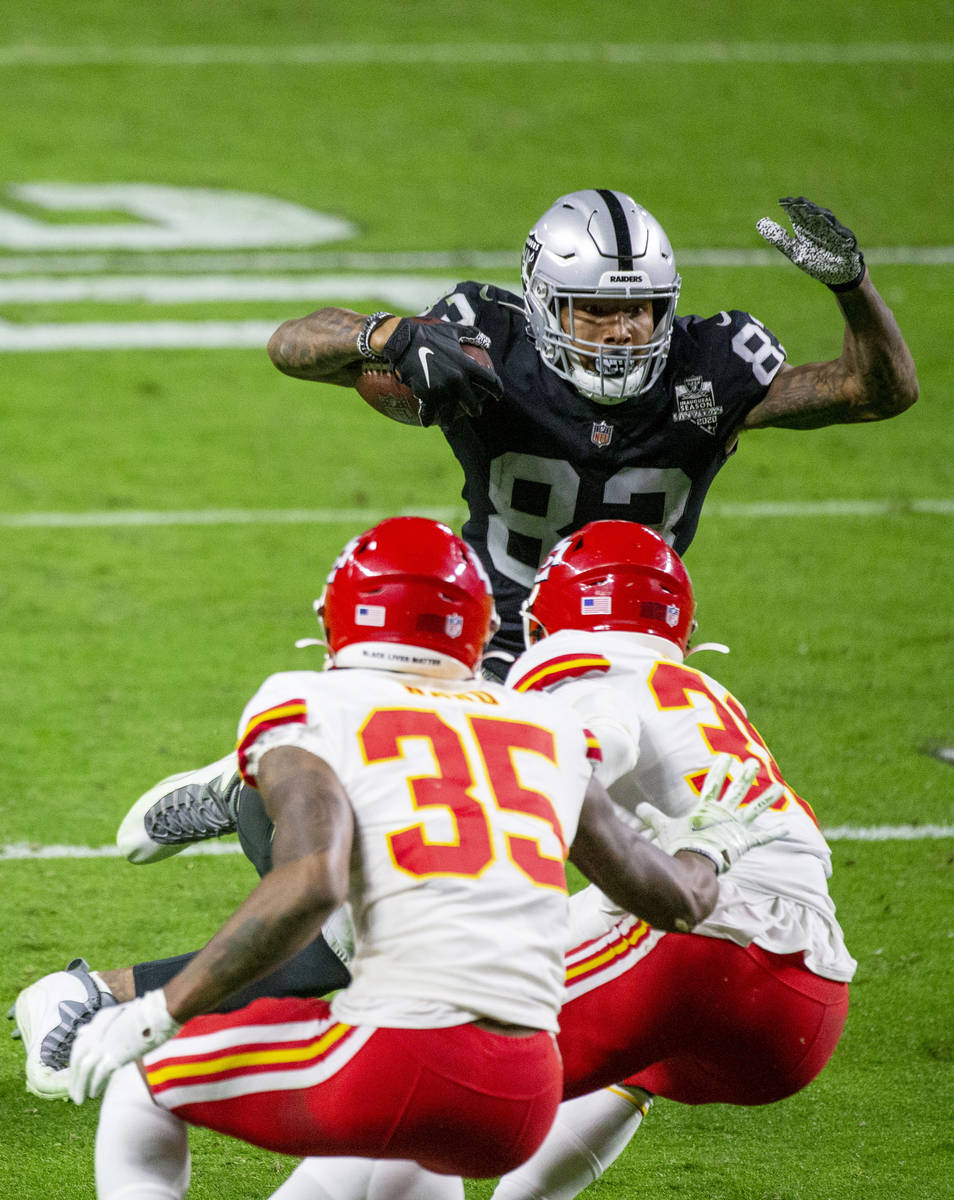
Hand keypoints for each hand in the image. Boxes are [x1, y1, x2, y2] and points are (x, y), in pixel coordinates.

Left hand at [69, 990, 180, 1103]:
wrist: (160, 1012)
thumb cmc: (147, 1012)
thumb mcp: (121, 1015)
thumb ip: (101, 1025)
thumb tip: (81, 1032)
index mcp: (100, 1019)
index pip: (80, 1043)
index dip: (75, 1061)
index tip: (75, 1074)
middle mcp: (98, 1031)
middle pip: (78, 1057)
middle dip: (74, 1078)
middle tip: (73, 1092)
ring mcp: (106, 1043)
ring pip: (84, 1068)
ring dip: (80, 1085)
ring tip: (80, 1099)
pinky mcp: (115, 1054)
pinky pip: (99, 1074)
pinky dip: (94, 1084)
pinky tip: (94, 1093)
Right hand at [381, 320, 502, 424]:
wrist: (403, 341)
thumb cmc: (428, 334)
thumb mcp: (452, 330)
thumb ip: (471, 335)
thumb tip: (487, 342)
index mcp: (466, 365)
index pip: (490, 381)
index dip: (497, 390)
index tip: (498, 396)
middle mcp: (457, 379)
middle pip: (473, 403)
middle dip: (475, 410)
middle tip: (474, 411)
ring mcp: (442, 389)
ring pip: (451, 413)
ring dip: (450, 420)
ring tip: (449, 424)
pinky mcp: (426, 395)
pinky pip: (430, 413)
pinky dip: (428, 418)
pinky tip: (427, 422)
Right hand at [636, 754, 783, 873]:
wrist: (694, 865)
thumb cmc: (680, 847)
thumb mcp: (665, 828)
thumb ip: (653, 817)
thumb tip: (637, 807)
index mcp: (707, 809)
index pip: (714, 783)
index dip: (720, 769)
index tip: (727, 756)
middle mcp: (724, 814)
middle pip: (737, 790)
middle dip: (746, 775)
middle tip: (754, 762)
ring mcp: (736, 828)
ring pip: (754, 809)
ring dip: (767, 798)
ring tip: (780, 787)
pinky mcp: (744, 842)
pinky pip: (762, 838)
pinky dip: (775, 833)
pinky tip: (788, 828)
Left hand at [756, 196, 864, 290]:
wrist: (837, 274)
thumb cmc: (815, 259)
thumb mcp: (793, 250)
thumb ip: (778, 238)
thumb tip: (760, 223)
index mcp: (805, 228)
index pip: (796, 213)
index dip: (790, 207)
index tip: (781, 202)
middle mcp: (819, 227)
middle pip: (812, 214)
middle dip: (805, 208)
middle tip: (796, 202)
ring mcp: (834, 233)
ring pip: (827, 221)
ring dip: (820, 216)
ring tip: (812, 211)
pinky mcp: (847, 242)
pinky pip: (843, 236)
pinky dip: (838, 231)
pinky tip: (833, 227)